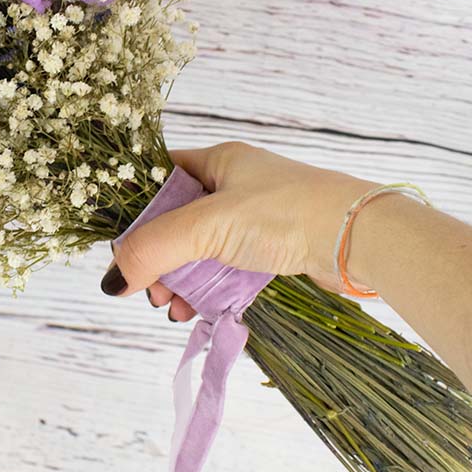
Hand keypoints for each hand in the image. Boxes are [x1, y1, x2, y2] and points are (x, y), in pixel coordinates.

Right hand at [100, 141, 378, 319]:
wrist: (360, 240)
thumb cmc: (286, 214)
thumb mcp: (208, 226)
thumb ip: (154, 249)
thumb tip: (111, 280)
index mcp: (217, 161)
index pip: (158, 179)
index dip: (135, 211)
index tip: (118, 247)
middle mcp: (233, 186)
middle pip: (175, 222)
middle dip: (155, 258)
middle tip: (146, 289)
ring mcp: (253, 219)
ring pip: (198, 251)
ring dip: (179, 279)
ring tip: (170, 307)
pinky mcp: (271, 250)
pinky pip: (224, 269)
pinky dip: (206, 289)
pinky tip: (194, 311)